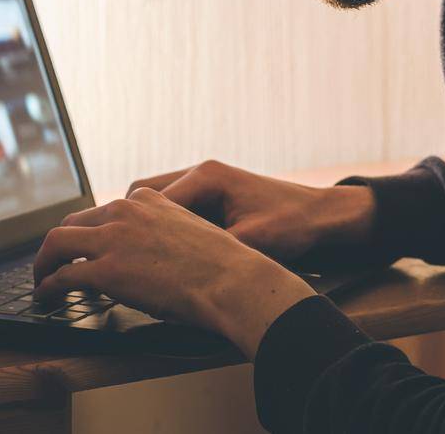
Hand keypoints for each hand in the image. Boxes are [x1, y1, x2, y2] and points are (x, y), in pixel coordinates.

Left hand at [32, 187, 314, 357]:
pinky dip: (48, 287)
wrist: (231, 280)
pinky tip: (47, 297)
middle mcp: (126, 212)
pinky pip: (62, 276)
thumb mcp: (191, 232)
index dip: (89, 232)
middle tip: (53, 264)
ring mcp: (114, 239)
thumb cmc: (222, 266)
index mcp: (148, 201)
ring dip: (43, 263)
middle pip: (73, 222)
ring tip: (41, 281)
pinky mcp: (106, 270)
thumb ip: (164, 233)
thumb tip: (151, 256)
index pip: (103, 210)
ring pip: (57, 242)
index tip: (84, 247)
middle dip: (58, 245)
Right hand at [126, 160, 376, 260]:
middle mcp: (200, 174)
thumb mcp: (252, 241)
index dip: (132, 230)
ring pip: (154, 202)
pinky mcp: (211, 199)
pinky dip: (163, 229)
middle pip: (141, 195)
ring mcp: (204, 185)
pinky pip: (173, 210)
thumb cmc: (292, 224)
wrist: (322, 216)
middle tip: (122, 259)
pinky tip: (164, 256)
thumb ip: (212, 249)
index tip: (121, 258)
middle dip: (130, 226)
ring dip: (145, 227)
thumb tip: (174, 270)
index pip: (148, 200)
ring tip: (138, 260)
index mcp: (206, 177)